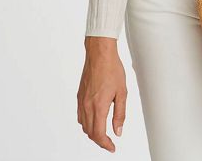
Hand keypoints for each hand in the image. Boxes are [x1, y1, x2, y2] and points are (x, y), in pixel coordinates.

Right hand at [77, 37, 126, 152]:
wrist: (100, 54)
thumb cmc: (112, 69)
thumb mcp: (122, 92)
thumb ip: (120, 114)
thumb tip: (118, 131)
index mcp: (99, 106)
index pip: (98, 134)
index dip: (105, 144)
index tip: (112, 147)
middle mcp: (87, 106)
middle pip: (90, 132)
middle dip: (100, 140)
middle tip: (109, 142)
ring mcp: (81, 101)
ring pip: (84, 125)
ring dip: (92, 132)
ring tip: (103, 132)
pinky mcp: (79, 96)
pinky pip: (80, 116)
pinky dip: (86, 122)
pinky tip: (94, 119)